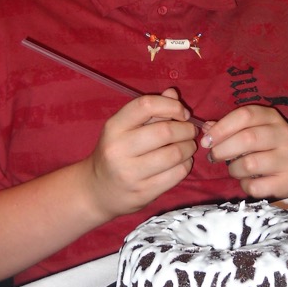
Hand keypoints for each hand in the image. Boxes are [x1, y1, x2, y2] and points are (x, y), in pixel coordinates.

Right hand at [84, 88, 196, 220]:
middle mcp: (119, 149)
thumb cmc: (115, 153)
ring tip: (188, 146)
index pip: (146, 105)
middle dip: (186, 129)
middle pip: (165, 131)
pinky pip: (176, 174)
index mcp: (114, 127)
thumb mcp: (124, 128)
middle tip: (190, 130)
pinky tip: (182, 162)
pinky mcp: (143, 192)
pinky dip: (186, 165)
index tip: (182, 113)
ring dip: (189, 147)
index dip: (171, 105)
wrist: (97, 191)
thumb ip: (149, 110)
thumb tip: (173, 93)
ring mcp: (130, 173)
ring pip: (174, 154)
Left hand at [200, 105, 287, 198]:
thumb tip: (206, 128)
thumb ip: (228, 128)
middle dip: (223, 149)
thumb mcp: (249, 131)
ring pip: (250, 164)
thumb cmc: (264, 147)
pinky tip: (247, 181)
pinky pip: (255, 186)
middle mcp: (283, 134)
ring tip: (233, 169)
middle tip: (213, 156)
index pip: (245, 115)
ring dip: (233, 169)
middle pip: (247, 138)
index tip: (206, 141)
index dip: (222, 127)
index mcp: (272, 117)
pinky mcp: (287, 182)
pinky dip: (244, 185)